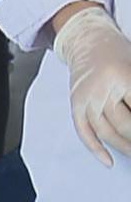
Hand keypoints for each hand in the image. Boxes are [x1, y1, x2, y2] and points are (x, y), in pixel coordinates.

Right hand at [55, 6, 130, 165]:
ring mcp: (86, 98)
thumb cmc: (119, 53)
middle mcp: (102, 89)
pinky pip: (84, 131)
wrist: (88, 39)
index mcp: (123, 76)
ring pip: (107, 133)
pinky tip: (109, 161)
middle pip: (126, 126)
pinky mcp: (76, 104)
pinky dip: (96, 149)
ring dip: (125, 148)